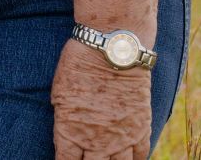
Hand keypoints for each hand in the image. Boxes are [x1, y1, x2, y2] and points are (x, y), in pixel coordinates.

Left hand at [51, 36, 152, 159]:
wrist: (113, 50)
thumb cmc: (79, 64)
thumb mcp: (60, 93)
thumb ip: (64, 120)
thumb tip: (65, 137)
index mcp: (70, 133)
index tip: (68, 159)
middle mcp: (96, 142)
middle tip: (90, 157)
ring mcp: (120, 138)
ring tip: (109, 158)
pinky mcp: (140, 129)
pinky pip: (140, 156)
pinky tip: (130, 158)